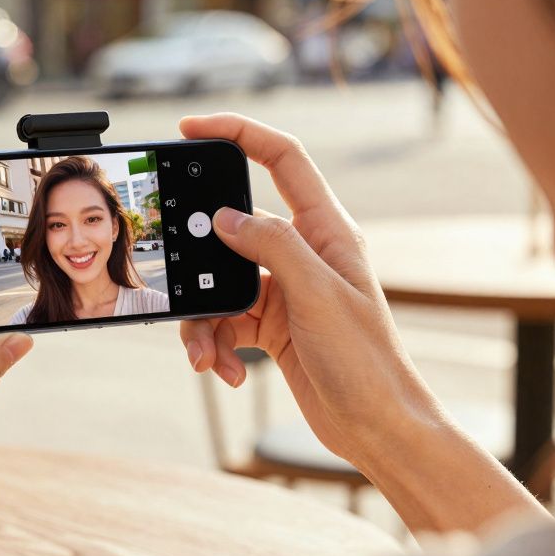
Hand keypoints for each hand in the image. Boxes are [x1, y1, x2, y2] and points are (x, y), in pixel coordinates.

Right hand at [178, 113, 441, 469]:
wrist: (377, 428)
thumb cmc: (367, 362)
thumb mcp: (318, 296)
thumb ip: (272, 246)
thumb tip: (226, 218)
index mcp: (327, 231)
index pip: (281, 158)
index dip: (238, 133)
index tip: (192, 127)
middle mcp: (304, 254)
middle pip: (233, 230)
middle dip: (199, 260)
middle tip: (177, 277)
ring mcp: (285, 290)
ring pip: (220, 283)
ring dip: (203, 320)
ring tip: (204, 354)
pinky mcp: (270, 326)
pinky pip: (224, 321)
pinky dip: (215, 345)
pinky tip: (225, 371)